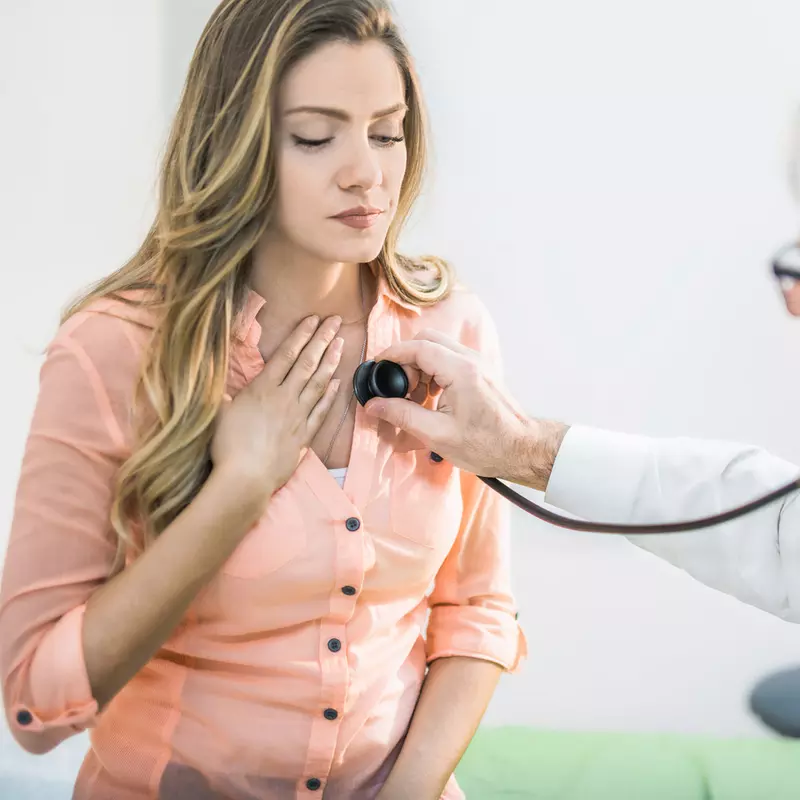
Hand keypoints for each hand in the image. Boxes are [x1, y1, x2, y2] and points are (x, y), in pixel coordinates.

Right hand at [212, 315, 342, 499]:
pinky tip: (338, 382)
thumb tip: (220, 381)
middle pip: (307, 363)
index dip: (301, 335)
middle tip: (335, 321)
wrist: (245, 478)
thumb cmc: (226, 446)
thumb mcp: (218, 411)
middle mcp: (284, 398)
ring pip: (318, 383)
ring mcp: (298, 416)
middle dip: (322, 339)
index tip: (314, 320)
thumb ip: (224, 393)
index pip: (286, 355)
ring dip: (330, 361)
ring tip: (341, 344)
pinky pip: (321, 411)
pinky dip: (331, 395)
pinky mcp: (305, 436)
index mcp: (262, 389)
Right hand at [364, 330, 567, 489]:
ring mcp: (478, 363)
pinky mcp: (480, 370)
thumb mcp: (437, 435)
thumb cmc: (486, 446)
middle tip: (399, 388)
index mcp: (461, 371)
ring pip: (438, 347)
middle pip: (427, 339)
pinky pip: (449, 358)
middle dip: (406, 359)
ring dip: (420, 366)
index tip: (377, 368)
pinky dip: (433, 370)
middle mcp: (471, 359)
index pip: (418, 347)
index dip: (393, 354)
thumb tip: (373, 405)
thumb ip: (402, 416)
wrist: (523, 449)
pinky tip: (430, 397)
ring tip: (414, 397)